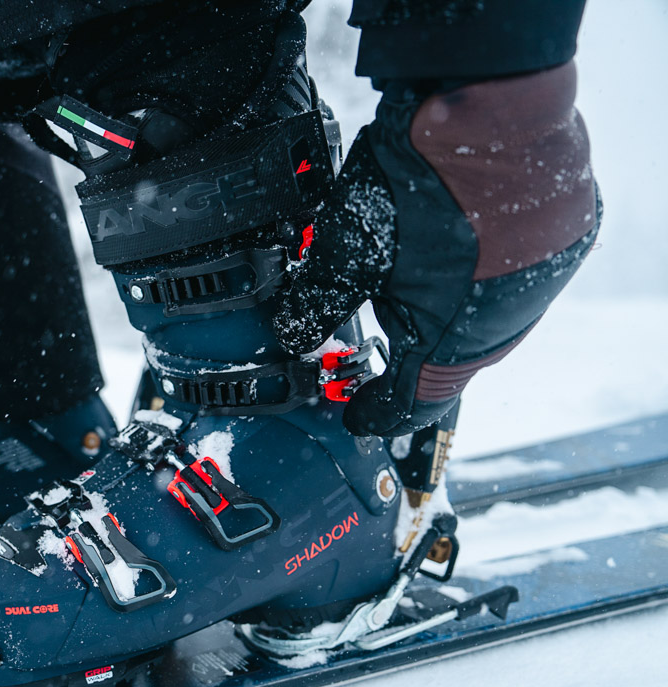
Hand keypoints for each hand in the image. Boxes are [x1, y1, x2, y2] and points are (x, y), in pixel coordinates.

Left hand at [274, 64, 598, 436]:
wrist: (487, 99)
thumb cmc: (418, 181)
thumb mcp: (345, 250)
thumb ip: (317, 302)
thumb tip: (293, 333)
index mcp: (453, 341)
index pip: (413, 401)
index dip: (378, 411)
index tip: (357, 415)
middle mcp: (505, 322)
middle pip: (452, 363)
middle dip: (412, 358)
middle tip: (379, 348)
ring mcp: (541, 280)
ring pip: (486, 321)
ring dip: (449, 314)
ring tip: (412, 288)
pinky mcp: (563, 239)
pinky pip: (518, 278)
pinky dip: (482, 275)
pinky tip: (457, 250)